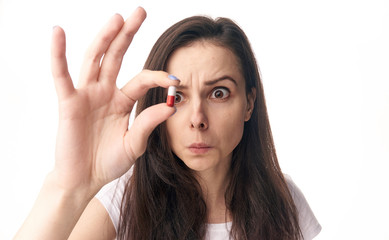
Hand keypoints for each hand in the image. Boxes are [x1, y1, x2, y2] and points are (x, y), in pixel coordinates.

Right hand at [51, 7, 177, 196]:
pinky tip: (58, 34)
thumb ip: (149, 123)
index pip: (142, 80)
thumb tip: (172, 105)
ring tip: (117, 18)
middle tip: (140, 11)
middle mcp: (105, 93)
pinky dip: (58, 55)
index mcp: (122, 101)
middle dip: (128, 34)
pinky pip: (62, 76)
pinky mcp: (69, 102)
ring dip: (104, 38)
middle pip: (117, 57)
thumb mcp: (135, 143)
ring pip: (95, 59)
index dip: (159, 77)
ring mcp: (87, 95)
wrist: (85, 179)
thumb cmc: (109, 162)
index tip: (176, 79)